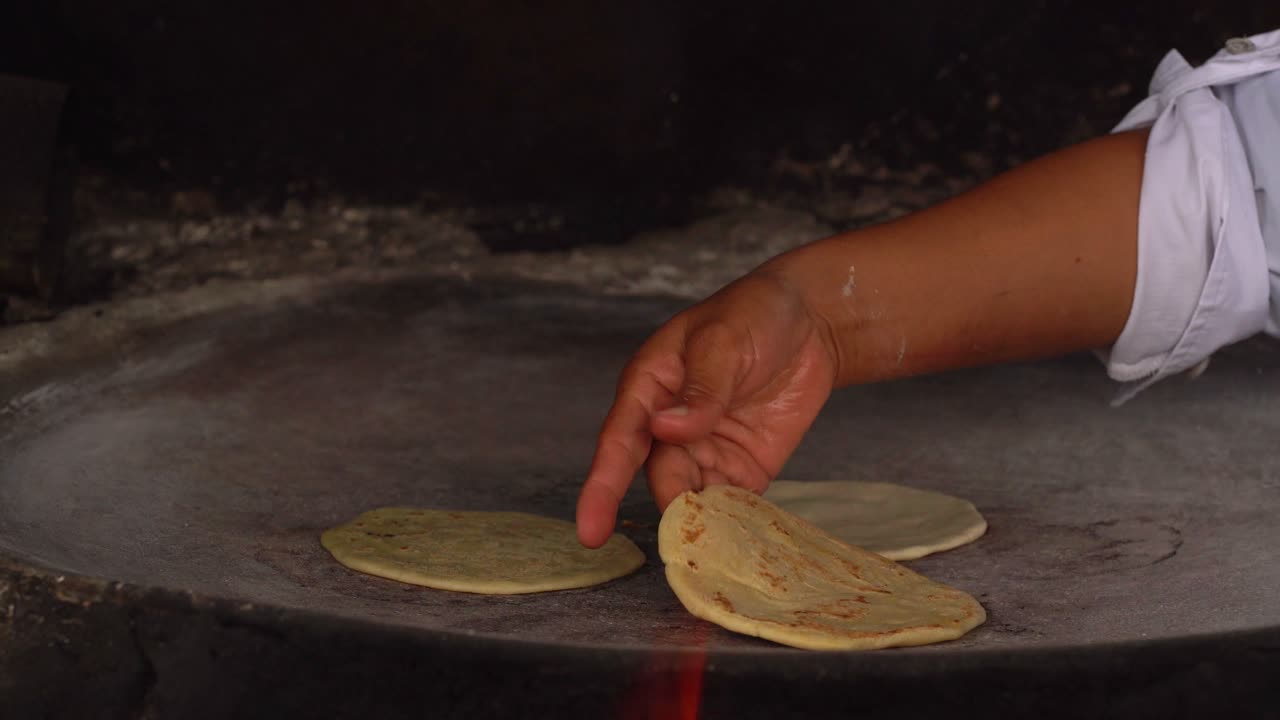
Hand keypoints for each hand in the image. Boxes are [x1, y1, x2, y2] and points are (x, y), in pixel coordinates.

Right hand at [575, 270, 838, 546]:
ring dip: (704, 520)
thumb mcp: (723, 341)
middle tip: (690, 532)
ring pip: (693, 496)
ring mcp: (706, 448)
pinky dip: (734, 522)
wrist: (811, 321)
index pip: (619, 440)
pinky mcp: (742, 467)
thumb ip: (701, 389)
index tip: (591, 531)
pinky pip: (731, 503)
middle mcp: (669, 425)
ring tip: (723, 541)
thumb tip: (665, 430)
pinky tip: (745, 535)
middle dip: (671, 506)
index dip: (602, 487)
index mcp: (650, 387)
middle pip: (659, 475)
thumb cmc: (754, 314)